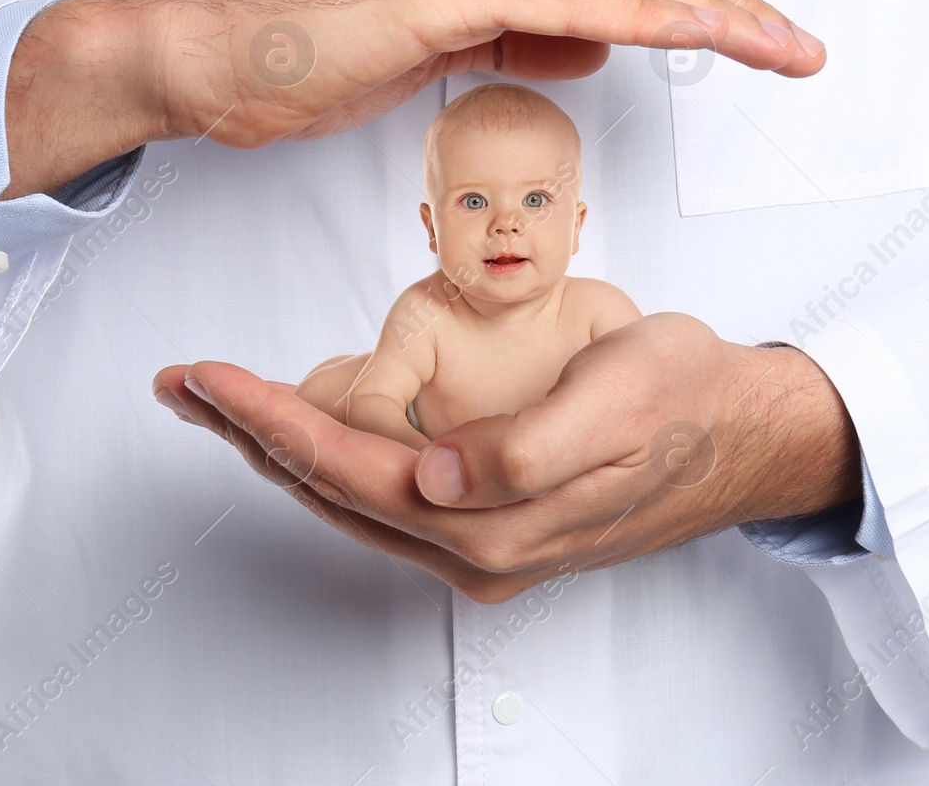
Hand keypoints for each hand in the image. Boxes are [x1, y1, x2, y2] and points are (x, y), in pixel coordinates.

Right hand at [1, 0, 825, 197]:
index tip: (754, 32)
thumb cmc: (296, 52)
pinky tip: (704, 34)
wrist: (201, 53)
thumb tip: (589, 46)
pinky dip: (650, 13)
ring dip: (715, 6)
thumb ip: (516, 35)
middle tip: (795, 44)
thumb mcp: (434, 46)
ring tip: (778, 45)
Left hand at [152, 313, 859, 602]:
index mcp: (498, 525)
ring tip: (219, 401)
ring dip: (279, 446)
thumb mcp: (621, 404)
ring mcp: (481, 542)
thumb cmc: (687, 400)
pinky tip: (303, 426)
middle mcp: (476, 548)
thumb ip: (528, 450)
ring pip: (350, 496)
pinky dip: (329, 455)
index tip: (211, 380)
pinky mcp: (490, 522)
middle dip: (251, 436)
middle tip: (184, 386)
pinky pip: (384, 493)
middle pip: (333, 491)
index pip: (353, 472)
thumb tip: (438, 477)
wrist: (744, 431)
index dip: (273, 424)